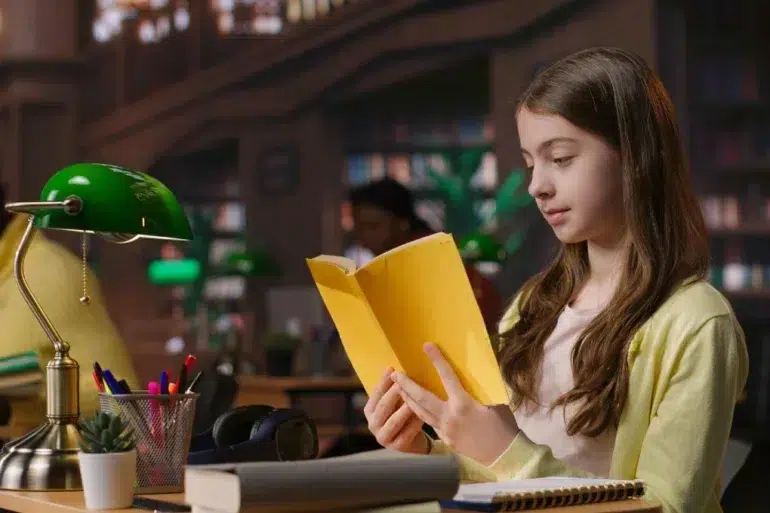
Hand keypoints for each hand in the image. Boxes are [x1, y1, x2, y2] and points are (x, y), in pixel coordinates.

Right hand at [363, 366, 429, 454]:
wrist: (413, 439)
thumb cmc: (403, 414)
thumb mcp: (395, 400)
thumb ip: (393, 387)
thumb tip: (392, 367)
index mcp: (370, 410)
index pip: (375, 393)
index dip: (383, 381)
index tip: (392, 368)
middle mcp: (372, 424)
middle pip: (383, 406)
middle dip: (393, 394)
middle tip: (403, 383)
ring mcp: (383, 437)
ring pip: (394, 421)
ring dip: (404, 410)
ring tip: (414, 400)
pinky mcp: (396, 447)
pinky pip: (406, 433)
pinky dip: (414, 424)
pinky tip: (422, 416)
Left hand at [391, 343, 517, 465]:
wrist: (504, 456)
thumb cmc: (503, 427)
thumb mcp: (494, 402)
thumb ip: (479, 390)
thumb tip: (474, 373)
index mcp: (464, 403)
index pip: (447, 376)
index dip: (437, 359)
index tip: (427, 346)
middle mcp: (450, 416)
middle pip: (422, 397)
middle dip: (406, 385)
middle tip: (395, 373)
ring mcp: (445, 430)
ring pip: (420, 412)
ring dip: (407, 399)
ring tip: (398, 389)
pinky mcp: (445, 440)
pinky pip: (428, 424)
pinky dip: (419, 414)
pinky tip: (413, 408)